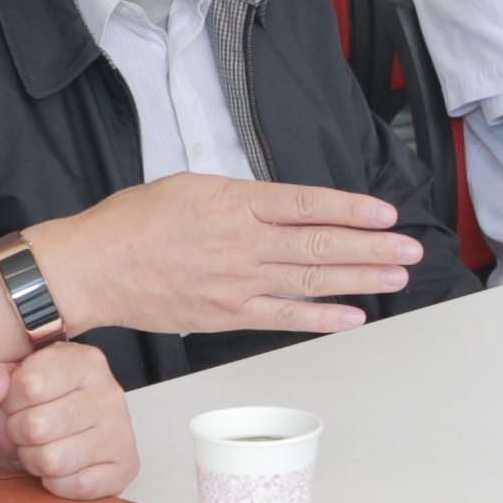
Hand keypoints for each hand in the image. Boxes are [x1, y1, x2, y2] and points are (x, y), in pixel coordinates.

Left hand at [0, 343, 134, 498]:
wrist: (57, 432)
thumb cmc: (31, 406)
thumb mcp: (0, 382)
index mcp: (83, 361)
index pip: (29, 385)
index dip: (9, 401)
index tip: (16, 401)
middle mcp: (109, 392)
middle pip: (37, 427)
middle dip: (19, 434)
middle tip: (28, 429)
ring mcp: (121, 431)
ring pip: (54, 460)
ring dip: (35, 460)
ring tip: (42, 447)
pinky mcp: (125, 467)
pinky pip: (78, 486)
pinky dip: (58, 483)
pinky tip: (61, 467)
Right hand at [56, 178, 418, 336]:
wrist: (94, 267)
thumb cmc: (134, 222)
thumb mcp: (191, 186)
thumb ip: (241, 196)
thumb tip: (279, 205)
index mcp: (235, 203)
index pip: (308, 204)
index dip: (352, 209)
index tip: (385, 214)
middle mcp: (243, 243)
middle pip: (321, 244)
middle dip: (372, 247)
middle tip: (409, 248)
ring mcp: (237, 282)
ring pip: (311, 279)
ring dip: (359, 279)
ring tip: (395, 276)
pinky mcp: (227, 314)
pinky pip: (284, 317)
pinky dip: (321, 317)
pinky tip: (352, 315)